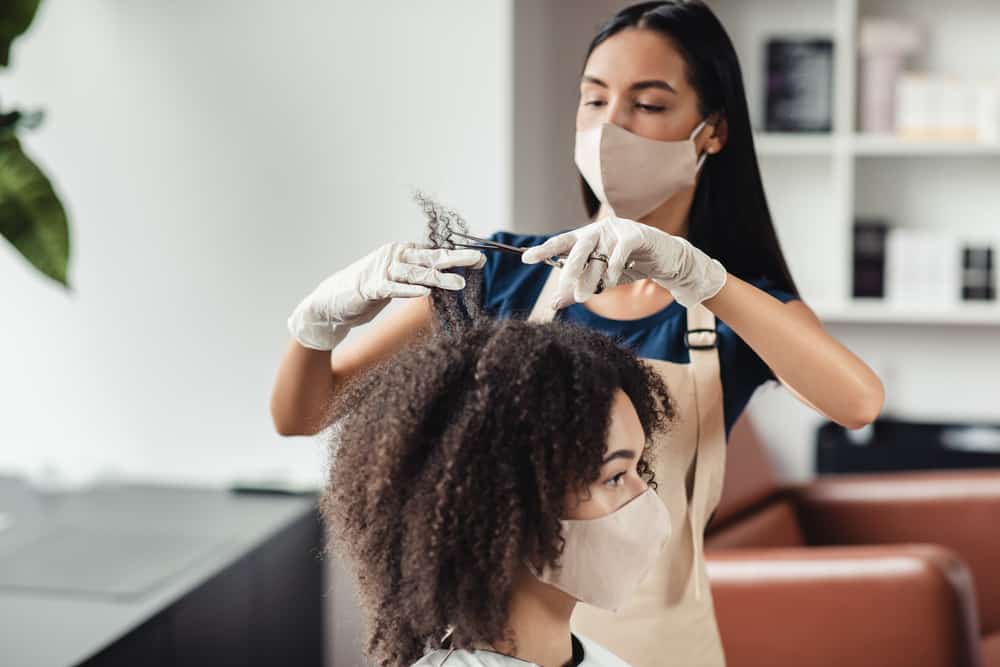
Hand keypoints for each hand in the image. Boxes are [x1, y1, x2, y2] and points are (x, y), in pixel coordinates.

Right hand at [287, 242, 484, 349]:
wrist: (331, 303)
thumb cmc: (367, 291)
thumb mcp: (396, 281)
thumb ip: (416, 275)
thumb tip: (442, 275)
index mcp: (402, 253)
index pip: (434, 252)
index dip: (457, 255)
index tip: (480, 258)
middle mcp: (394, 257)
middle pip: (430, 257)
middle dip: (456, 259)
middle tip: (479, 260)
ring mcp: (381, 271)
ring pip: (416, 273)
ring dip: (439, 278)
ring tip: (460, 283)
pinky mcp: (370, 287)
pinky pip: (393, 288)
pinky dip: (409, 289)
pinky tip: (425, 292)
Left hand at [520, 217, 726, 309]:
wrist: (667, 260)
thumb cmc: (631, 266)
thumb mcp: (603, 280)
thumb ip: (579, 287)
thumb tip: (554, 303)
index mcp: (587, 237)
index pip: (562, 242)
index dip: (544, 250)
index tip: (526, 258)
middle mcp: (599, 230)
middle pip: (577, 249)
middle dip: (569, 271)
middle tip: (563, 290)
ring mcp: (617, 230)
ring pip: (597, 255)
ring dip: (590, 278)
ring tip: (584, 296)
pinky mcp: (636, 234)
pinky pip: (619, 253)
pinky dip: (613, 269)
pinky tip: (610, 281)